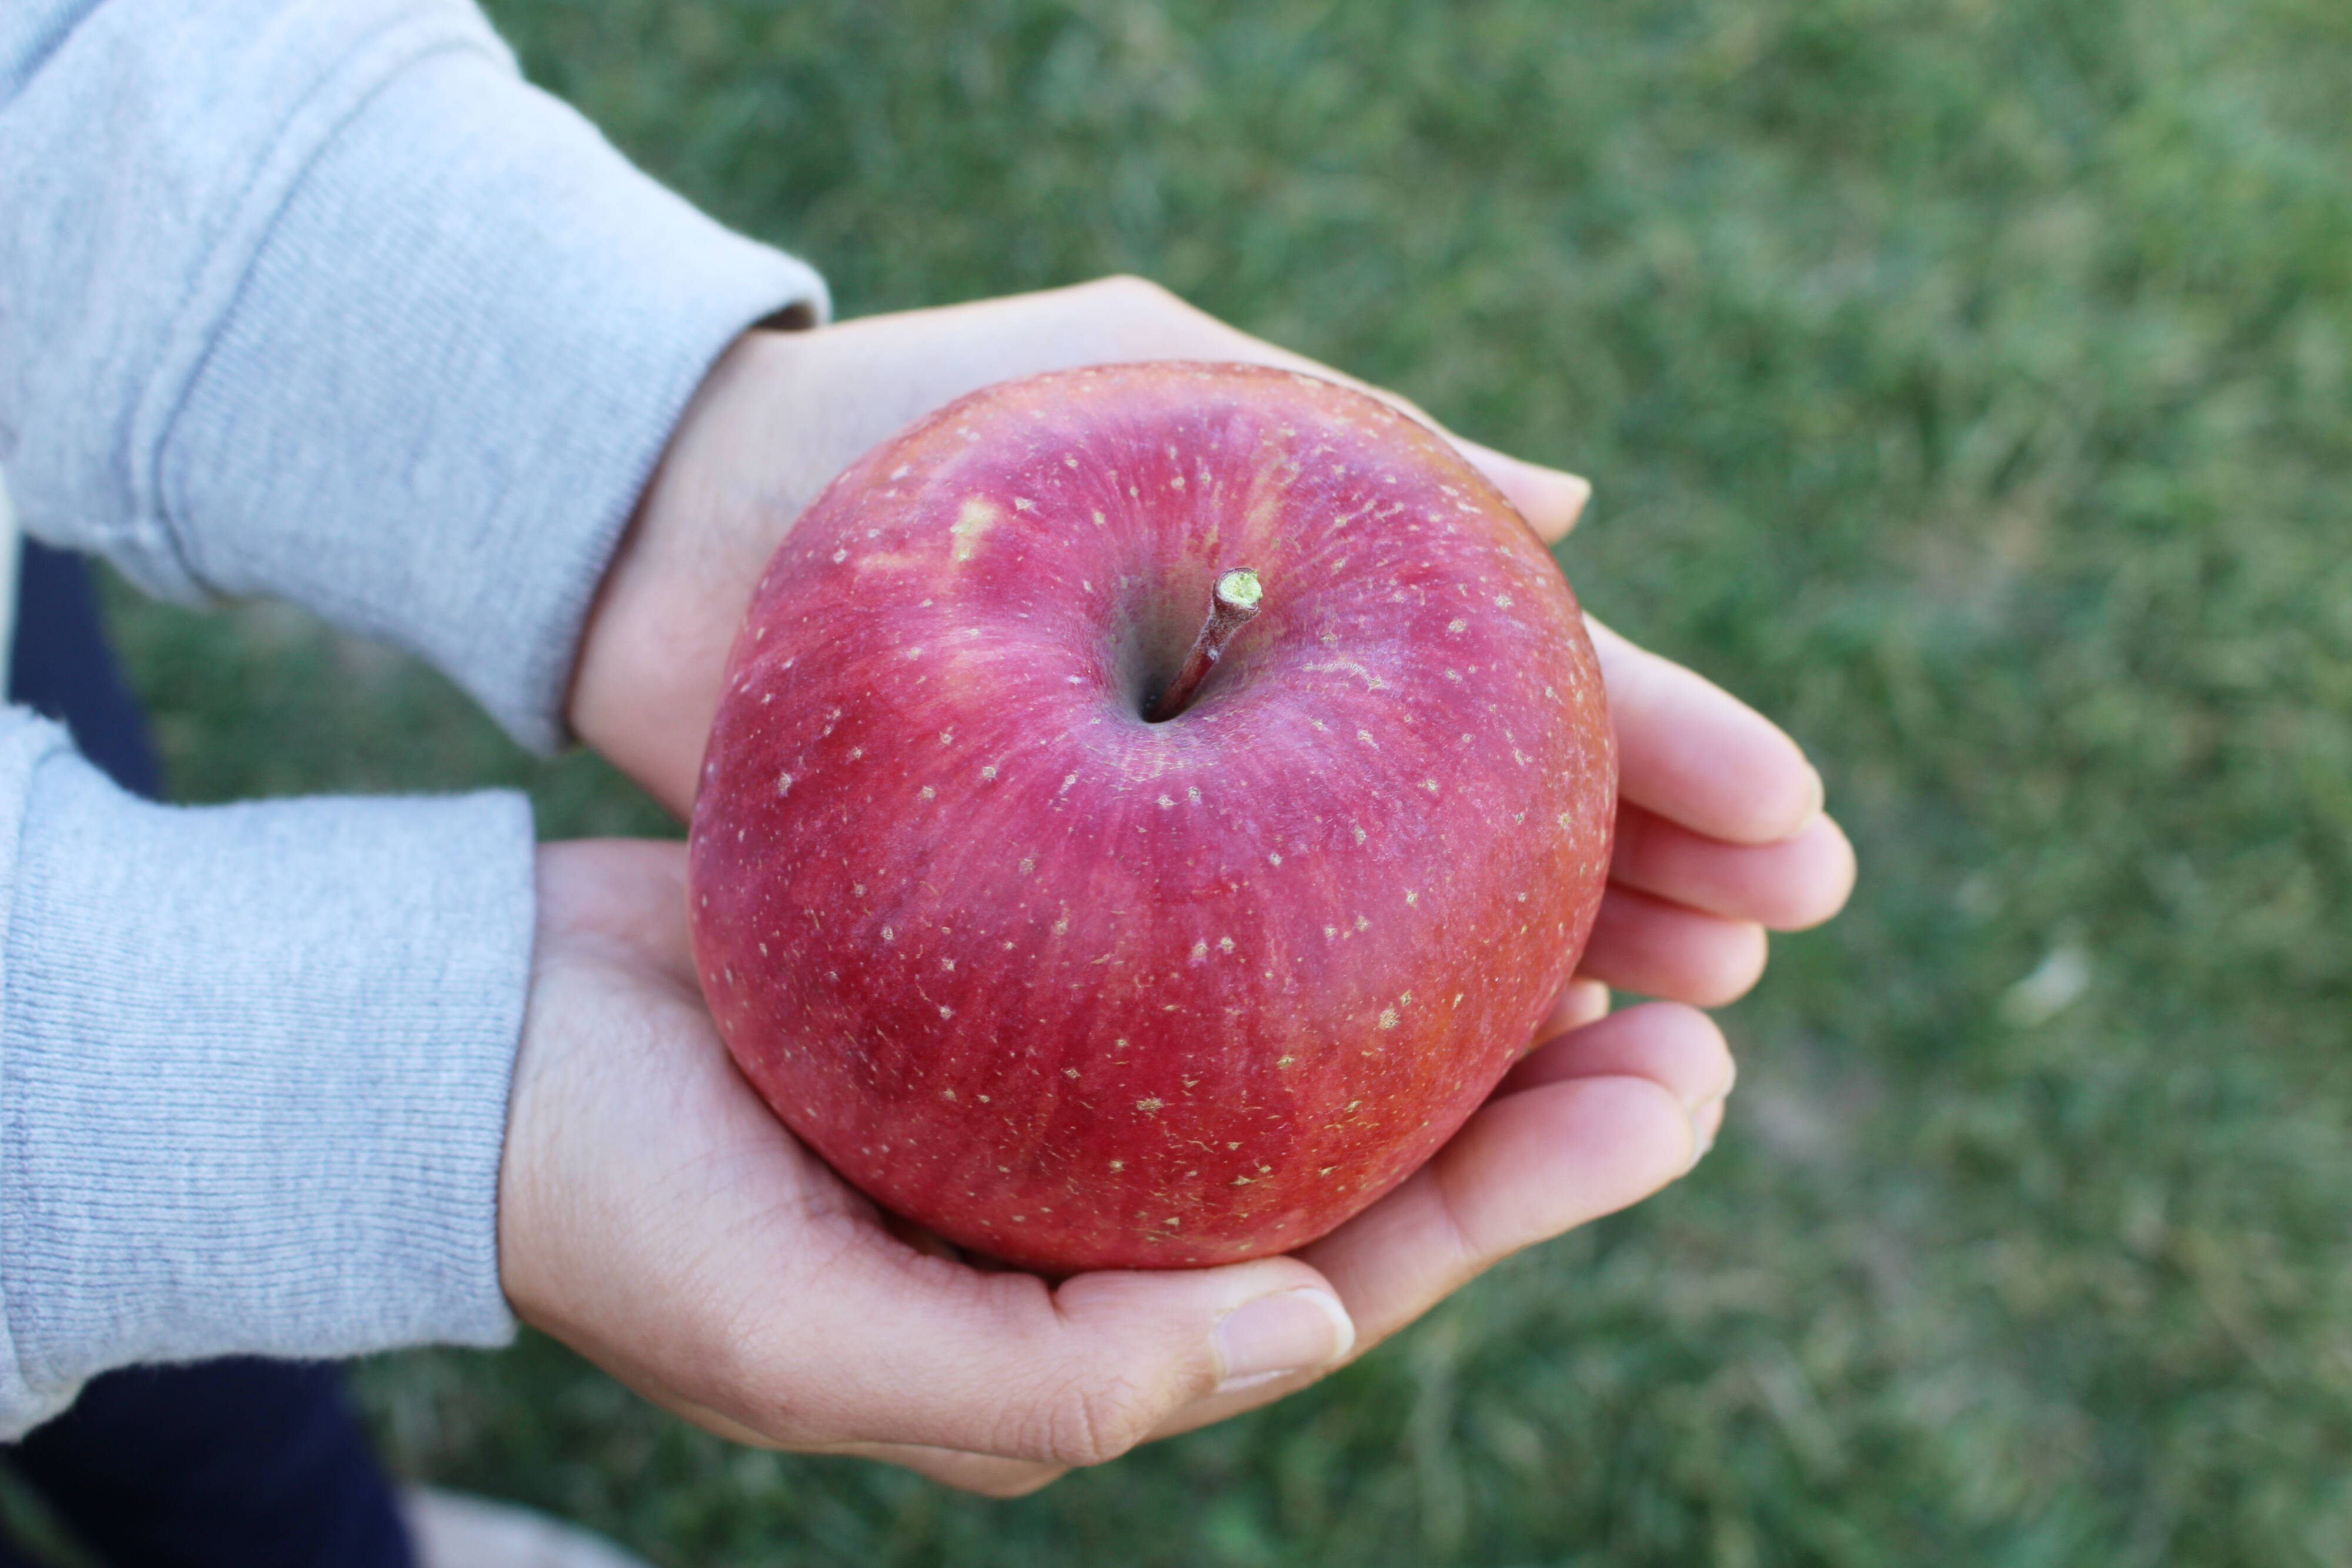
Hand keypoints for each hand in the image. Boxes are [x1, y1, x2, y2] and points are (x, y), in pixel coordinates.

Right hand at [500, 842, 1740, 1496]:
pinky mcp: (1021, 963)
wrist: (462, 1047)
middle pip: (1371, 1148)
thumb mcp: (809, 1334)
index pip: (1358, 1267)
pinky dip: (1304, 870)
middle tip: (1709, 988)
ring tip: (1613, 891)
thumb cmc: (614, 1206)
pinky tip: (1389, 794)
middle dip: (1547, 1088)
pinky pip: (1199, 921)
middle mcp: (1103, 1208)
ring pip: (1307, 1032)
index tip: (1680, 1091)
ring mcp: (1067, 1085)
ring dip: (1455, 967)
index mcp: (1091, 1316)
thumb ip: (1052, 1376)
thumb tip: (1305, 1319)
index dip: (1531, 1196)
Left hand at [571, 275, 1853, 1017]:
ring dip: (1541, 978)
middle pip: (1490, 820)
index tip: (1795, 829)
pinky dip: (1363, 1039)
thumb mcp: (1135, 376)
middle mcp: (1257, 727)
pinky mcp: (1071, 920)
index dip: (1672, 755)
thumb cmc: (897, 426)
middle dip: (1646, 881)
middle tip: (1767, 949)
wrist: (659, 528)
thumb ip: (1344, 429)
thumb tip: (1581, 496)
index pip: (1524, 685)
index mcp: (1300, 594)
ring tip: (1672, 1039)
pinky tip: (1466, 1089)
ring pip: (1395, 925)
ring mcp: (1172, 837)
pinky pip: (1240, 1000)